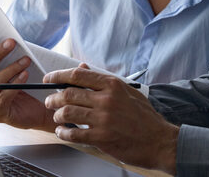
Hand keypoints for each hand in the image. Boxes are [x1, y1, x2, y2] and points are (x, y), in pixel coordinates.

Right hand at [0, 37, 56, 131]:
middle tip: (11, 43)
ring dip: (10, 68)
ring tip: (25, 60)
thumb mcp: (11, 69)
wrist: (37, 110)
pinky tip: (25, 75)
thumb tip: (5, 41)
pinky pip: (2, 97)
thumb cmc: (23, 86)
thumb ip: (4, 58)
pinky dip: (15, 84)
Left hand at [44, 67, 178, 173]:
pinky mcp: (101, 137)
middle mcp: (106, 99)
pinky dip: (63, 133)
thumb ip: (103, 81)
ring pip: (67, 112)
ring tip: (57, 118)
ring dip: (57, 115)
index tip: (49, 78)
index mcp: (112, 85)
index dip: (58, 75)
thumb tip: (82, 68)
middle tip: (50, 101)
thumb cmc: (144, 117)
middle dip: (53, 98)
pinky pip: (73, 133)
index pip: (77, 75)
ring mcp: (103, 119)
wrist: (159, 141)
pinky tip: (63, 132)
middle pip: (68, 93)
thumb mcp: (127, 92)